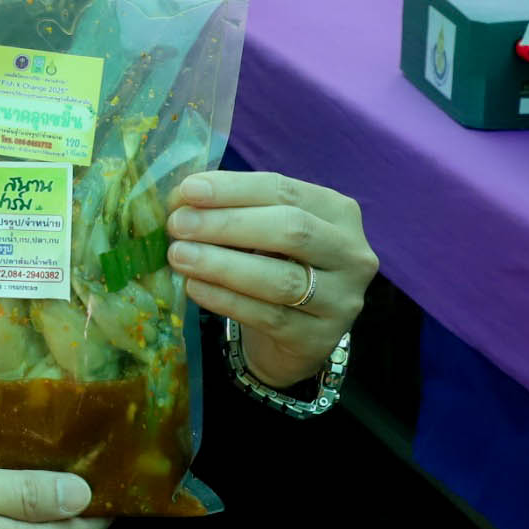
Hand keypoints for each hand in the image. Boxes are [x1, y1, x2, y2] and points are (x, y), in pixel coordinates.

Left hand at [164, 171, 375, 389]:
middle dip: (227, 224)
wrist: (294, 336)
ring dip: (221, 264)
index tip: (188, 191)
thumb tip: (181, 199)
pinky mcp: (319, 339)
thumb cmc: (277, 266)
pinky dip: (226, 299)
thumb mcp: (264, 231)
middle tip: (178, 225)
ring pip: (279, 278)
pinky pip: (267, 316)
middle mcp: (350, 253)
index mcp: (337, 212)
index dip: (233, 189)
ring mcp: (341, 299)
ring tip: (179, 256)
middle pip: (289, 230)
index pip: (284, 191)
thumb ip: (233, 211)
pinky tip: (195, 287)